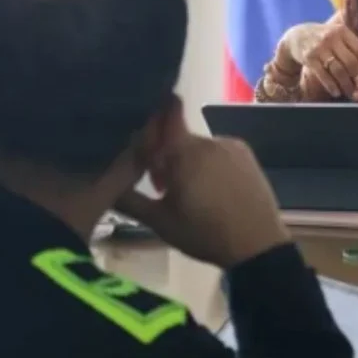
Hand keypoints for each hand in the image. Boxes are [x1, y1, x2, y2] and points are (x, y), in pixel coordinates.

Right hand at [113, 134, 289, 268]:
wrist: (256, 244)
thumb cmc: (203, 233)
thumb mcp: (159, 221)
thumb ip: (128, 198)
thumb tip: (102, 183)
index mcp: (184, 152)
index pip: (167, 113)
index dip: (154, 117)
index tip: (144, 130)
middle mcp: (208, 140)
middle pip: (179, 139)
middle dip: (167, 157)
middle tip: (163, 188)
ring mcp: (231, 146)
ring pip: (199, 148)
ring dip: (189, 163)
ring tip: (191, 195)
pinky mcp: (247, 155)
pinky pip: (219, 152)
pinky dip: (211, 165)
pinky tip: (214, 191)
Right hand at [280, 22, 357, 97]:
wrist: (297, 36)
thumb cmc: (324, 39)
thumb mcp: (338, 36)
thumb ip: (352, 48)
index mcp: (343, 31)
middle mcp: (332, 37)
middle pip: (351, 62)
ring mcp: (319, 48)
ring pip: (338, 70)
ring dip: (346, 85)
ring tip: (350, 93)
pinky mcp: (309, 58)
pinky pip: (323, 75)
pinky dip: (331, 86)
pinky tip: (336, 92)